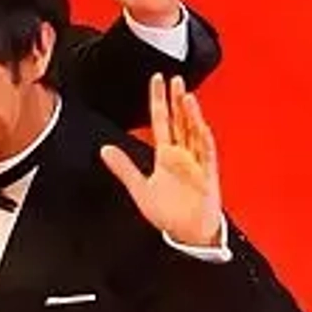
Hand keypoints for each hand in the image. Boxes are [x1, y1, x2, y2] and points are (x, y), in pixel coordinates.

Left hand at [100, 75, 222, 247]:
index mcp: (166, 156)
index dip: (159, 101)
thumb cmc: (169, 213)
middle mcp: (182, 155)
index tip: (157, 81)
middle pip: (180, 121)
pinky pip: (206, 154)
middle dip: (176, 100)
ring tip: (184, 96)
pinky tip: (200, 126)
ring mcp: (196, 162)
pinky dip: (203, 140)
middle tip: (173, 78)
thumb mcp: (140, 188)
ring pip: (194, 133)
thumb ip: (123, 168)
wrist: (188, 234)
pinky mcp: (207, 175)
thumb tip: (104, 150)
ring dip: (190, 115)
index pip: (162, 121)